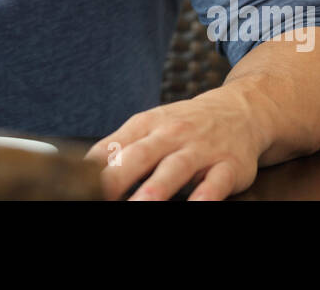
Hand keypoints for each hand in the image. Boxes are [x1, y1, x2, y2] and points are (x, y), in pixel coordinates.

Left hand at [83, 87, 264, 200]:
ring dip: (155, 191)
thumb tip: (83, 170)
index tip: (78, 188)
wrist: (241, 110)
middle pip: (139, 156)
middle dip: (117, 179)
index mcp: (146, 125)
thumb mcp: (150, 126)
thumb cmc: (186, 124)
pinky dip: (203, 199)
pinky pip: (214, 185)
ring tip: (139, 207)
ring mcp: (200, 150)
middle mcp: (171, 134)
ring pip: (174, 170)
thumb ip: (120, 146)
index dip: (93, 170)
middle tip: (100, 197)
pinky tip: (194, 208)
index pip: (113, 146)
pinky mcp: (228, 166)